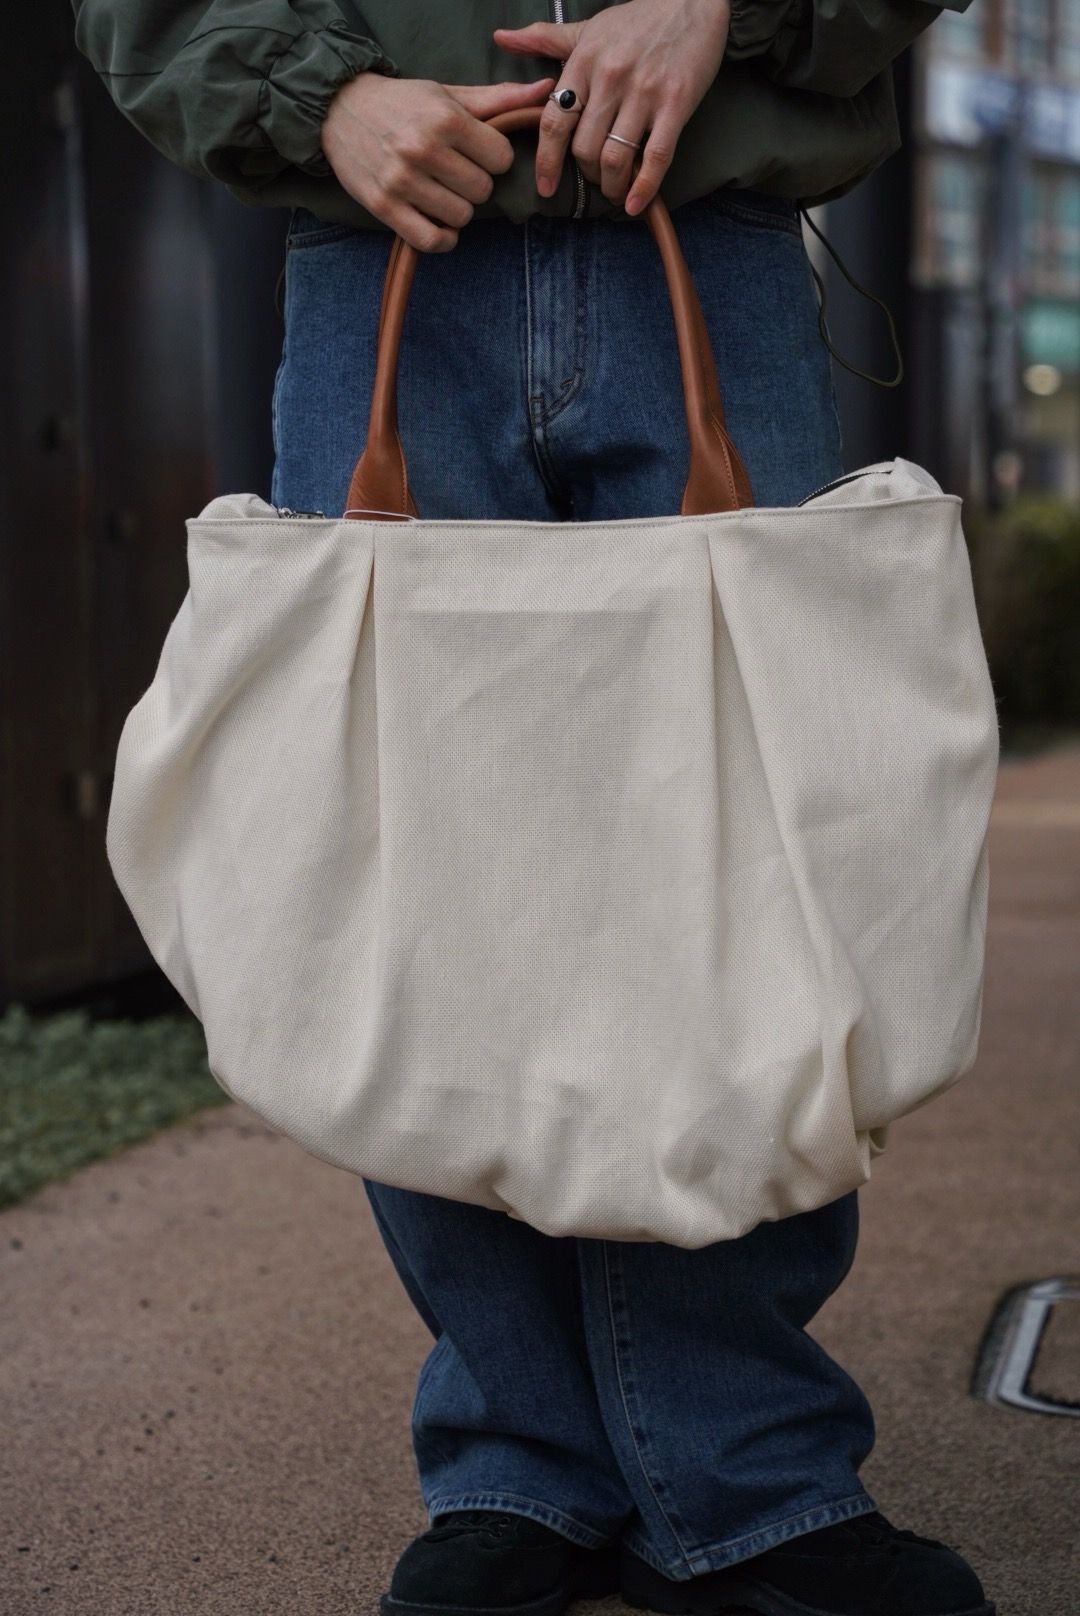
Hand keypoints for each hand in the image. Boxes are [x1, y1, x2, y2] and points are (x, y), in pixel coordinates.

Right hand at [321, 74, 555, 250]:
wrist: (339, 108)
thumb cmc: (402, 102)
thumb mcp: (448, 94)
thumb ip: (497, 99)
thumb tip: (546, 91)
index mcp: (444, 119)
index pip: (501, 158)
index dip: (494, 158)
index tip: (477, 154)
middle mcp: (423, 149)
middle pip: (482, 190)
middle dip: (476, 184)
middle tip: (457, 174)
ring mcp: (402, 181)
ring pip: (460, 217)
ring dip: (457, 210)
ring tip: (442, 192)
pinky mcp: (384, 206)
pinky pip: (431, 240)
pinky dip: (443, 238)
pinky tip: (440, 224)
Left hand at [494, 0, 729, 214]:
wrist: (694, 0)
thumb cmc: (639, 18)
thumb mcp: (589, 28)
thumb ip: (545, 39)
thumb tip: (502, 38)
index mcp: (585, 61)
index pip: (555, 121)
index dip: (547, 161)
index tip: (545, 187)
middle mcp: (611, 78)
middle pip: (585, 149)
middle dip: (587, 174)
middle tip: (595, 179)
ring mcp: (645, 93)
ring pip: (615, 157)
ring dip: (612, 185)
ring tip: (614, 190)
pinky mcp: (677, 104)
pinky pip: (656, 157)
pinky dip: (644, 187)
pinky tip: (635, 204)